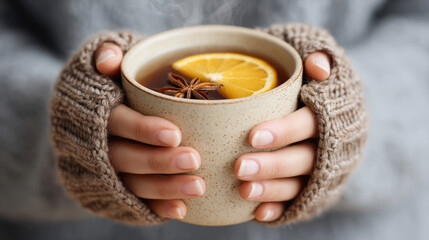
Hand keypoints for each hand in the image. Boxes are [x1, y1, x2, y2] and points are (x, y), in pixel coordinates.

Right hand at [95, 43, 205, 219]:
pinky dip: (157, 207)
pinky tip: (182, 210)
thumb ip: (109, 53)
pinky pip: (136, 201)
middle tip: (194, 160)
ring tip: (198, 187)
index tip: (174, 133)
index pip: (118, 122)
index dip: (143, 130)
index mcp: (99, 112)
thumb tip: (108, 60)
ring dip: (164, 187)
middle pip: (125, 157)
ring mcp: (109, 169)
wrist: (99, 110)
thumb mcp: (111, 56)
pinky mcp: (120, 187)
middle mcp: (101, 144)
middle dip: (159, 162)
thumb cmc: (118, 81)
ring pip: (132, 182)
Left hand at [235, 51, 330, 221]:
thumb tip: (319, 67)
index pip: (309, 124)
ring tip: (244, 191)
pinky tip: (260, 214)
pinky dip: (280, 208)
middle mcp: (330, 144)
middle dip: (273, 165)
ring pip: (300, 184)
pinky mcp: (314, 187)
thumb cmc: (306, 79)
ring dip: (273, 189)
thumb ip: (318, 55)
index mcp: (330, 113)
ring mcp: (323, 169)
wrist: (327, 106)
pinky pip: (298, 202)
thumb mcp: (313, 55)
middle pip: (304, 159)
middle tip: (239, 167)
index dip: (285, 131)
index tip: (253, 136)